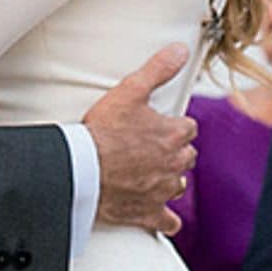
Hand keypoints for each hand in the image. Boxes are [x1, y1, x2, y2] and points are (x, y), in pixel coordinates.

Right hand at [82, 44, 195, 234]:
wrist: (83, 169)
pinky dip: (166, 219)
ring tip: (153, 174)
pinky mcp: (148, 212)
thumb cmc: (104, 130)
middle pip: (186, 156)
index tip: (161, 125)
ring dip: (169, 179)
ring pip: (178, 185)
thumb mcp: (130, 91)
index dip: (174, 125)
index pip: (188, 128)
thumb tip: (181, 50)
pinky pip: (167, 221)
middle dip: (174, 151)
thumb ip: (158, 69)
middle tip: (154, 147)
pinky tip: (163, 217)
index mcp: (174, 135)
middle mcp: (174, 164)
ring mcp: (162, 190)